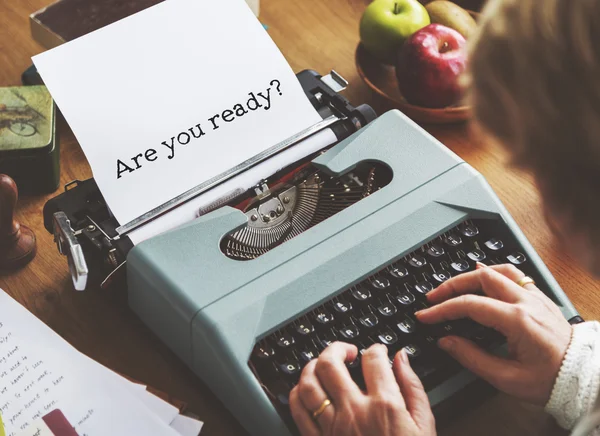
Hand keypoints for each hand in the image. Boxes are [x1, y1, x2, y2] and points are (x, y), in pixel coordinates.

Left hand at [289, 342, 435, 435]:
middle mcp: (354, 412)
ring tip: (324, 364)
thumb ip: (412, 387)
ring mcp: (333, 428)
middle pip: (330, 363)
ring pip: (308, 383)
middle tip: (347, 351)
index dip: (375, 348)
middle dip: (336, 348)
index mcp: (385, 406)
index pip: (372, 359)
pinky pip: (298, 411)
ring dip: (313, 366)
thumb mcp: (424, 426)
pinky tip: (308, 389)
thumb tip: (401, 359)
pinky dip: (298, 393)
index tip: (377, 352)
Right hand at [415, 263, 572, 404]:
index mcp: (517, 320)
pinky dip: (493, 272)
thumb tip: (446, 341)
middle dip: (451, 285)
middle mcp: (526, 302)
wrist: (583, 378)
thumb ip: (472, 357)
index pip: (469, 305)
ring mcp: (535, 296)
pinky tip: (483, 277)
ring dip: (471, 275)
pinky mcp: (540, 298)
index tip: (425, 316)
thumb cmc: (550, 380)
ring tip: (453, 286)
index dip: (442, 309)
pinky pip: (514, 274)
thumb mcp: (506, 378)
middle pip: (480, 277)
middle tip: (433, 297)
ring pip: (497, 270)